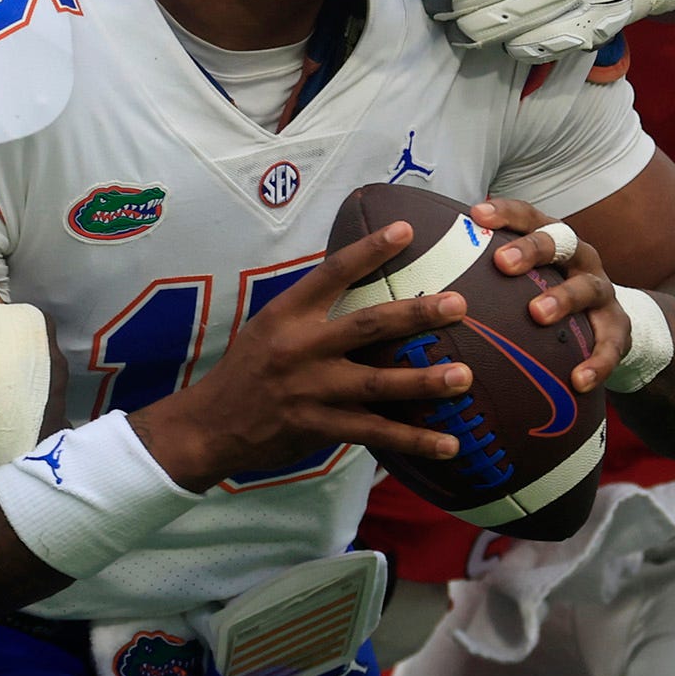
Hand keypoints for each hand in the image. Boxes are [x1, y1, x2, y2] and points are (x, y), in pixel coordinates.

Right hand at [130, 222, 473, 491]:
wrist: (210, 426)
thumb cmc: (248, 371)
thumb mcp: (268, 328)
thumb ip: (311, 310)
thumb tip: (360, 282)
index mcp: (287, 315)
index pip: (332, 274)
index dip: (369, 251)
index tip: (406, 232)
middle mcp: (300, 348)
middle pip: (366, 325)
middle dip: (415, 314)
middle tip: (457, 304)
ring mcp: (310, 390)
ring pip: (376, 383)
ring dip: (424, 381)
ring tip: (464, 376)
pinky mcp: (318, 428)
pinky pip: (374, 433)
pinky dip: (413, 439)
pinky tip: (449, 443)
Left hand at [469, 197, 630, 392]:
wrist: (607, 323)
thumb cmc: (547, 294)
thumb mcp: (523, 278)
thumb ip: (484, 272)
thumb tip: (419, 270)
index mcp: (552, 240)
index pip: (529, 217)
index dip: (505, 213)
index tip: (476, 215)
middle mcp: (579, 258)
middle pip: (560, 241)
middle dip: (531, 250)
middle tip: (502, 263)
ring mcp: (602, 290)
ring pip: (587, 288)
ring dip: (562, 299)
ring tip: (537, 314)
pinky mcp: (618, 327)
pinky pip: (610, 344)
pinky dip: (596, 362)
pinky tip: (578, 380)